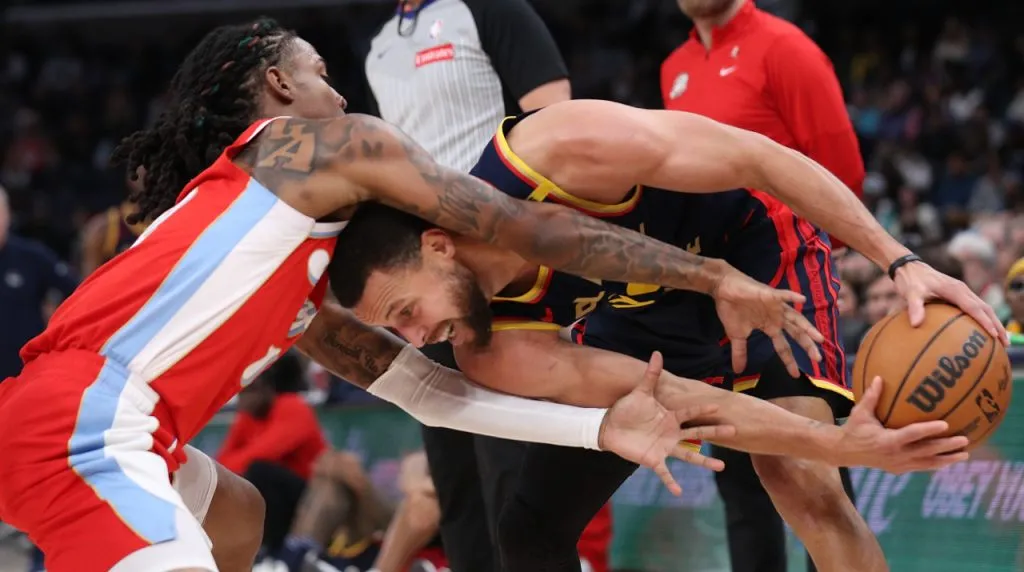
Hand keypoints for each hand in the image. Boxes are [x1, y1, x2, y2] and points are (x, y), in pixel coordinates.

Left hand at [598, 352, 736, 495]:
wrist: (609, 426)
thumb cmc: (626, 409)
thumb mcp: (640, 392)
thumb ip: (651, 375)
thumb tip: (657, 352)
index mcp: (670, 416)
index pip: (690, 412)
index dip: (702, 408)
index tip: (717, 404)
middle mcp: (672, 433)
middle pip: (698, 432)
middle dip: (715, 432)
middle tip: (733, 431)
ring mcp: (664, 448)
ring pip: (689, 455)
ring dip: (704, 461)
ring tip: (721, 467)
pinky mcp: (653, 460)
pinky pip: (665, 473)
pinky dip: (671, 482)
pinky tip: (679, 492)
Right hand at [712, 267, 824, 376]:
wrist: (723, 289)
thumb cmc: (731, 309)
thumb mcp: (735, 336)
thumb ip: (739, 353)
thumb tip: (737, 371)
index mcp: (770, 327)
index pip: (783, 347)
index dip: (789, 360)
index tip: (795, 374)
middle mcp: (777, 318)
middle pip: (795, 334)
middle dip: (807, 346)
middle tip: (818, 359)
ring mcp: (775, 306)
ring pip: (795, 317)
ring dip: (807, 327)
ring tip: (819, 338)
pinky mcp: (769, 295)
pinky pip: (783, 295)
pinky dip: (792, 297)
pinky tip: (802, 299)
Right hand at [834, 377, 969, 472]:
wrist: (845, 452)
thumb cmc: (854, 429)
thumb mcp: (861, 412)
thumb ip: (872, 396)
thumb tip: (880, 377)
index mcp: (888, 440)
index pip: (912, 434)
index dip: (929, 430)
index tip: (945, 424)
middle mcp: (896, 455)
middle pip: (926, 451)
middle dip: (946, 446)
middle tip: (964, 439)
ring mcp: (899, 464)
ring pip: (928, 463)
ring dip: (947, 459)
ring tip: (964, 454)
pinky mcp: (900, 469)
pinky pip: (922, 467)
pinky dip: (936, 464)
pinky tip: (948, 460)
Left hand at [893, 261, 1007, 345]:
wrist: (909, 267)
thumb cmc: (911, 280)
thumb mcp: (910, 293)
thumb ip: (914, 307)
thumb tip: (915, 324)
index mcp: (955, 289)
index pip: (974, 307)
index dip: (985, 321)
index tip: (994, 335)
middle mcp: (963, 290)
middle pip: (986, 309)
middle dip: (997, 325)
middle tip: (1005, 343)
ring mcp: (963, 292)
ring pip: (984, 308)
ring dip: (994, 323)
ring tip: (1001, 341)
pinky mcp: (959, 295)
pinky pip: (976, 308)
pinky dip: (984, 320)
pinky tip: (982, 333)